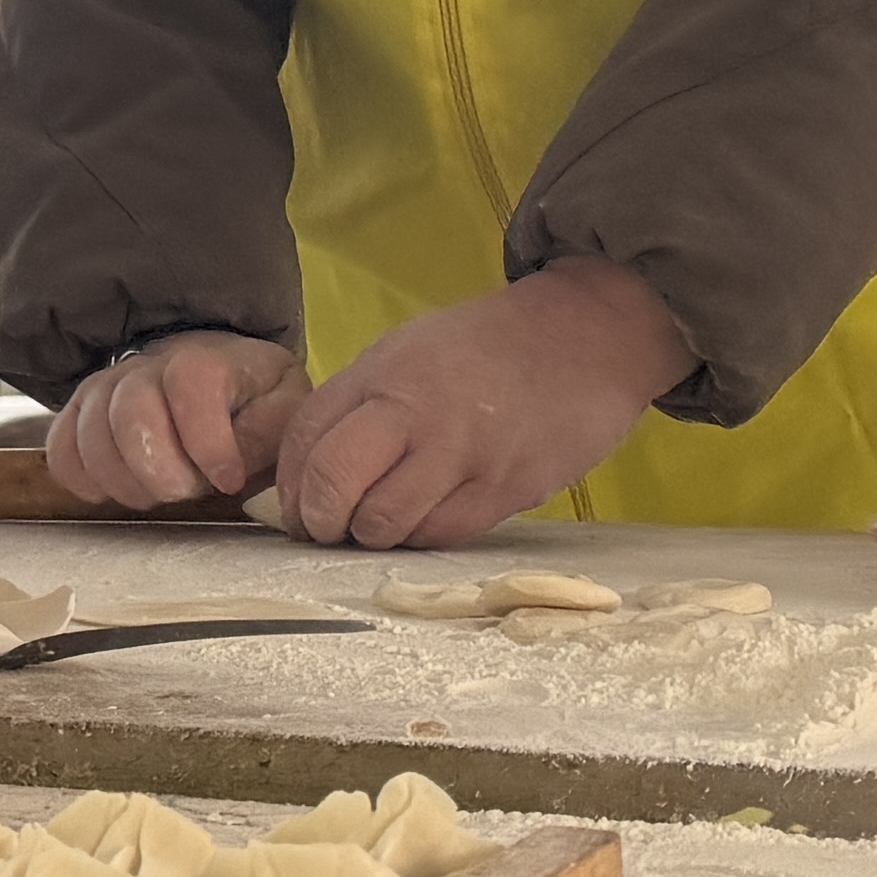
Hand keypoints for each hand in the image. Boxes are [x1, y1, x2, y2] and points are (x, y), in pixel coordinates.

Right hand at [49, 330, 304, 507]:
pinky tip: (114, 491)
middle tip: (186, 491)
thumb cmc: (252, 401)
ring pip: (90, 434)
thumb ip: (267, 433)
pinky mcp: (81, 414)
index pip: (191, 384)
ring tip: (156, 494)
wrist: (214, 375)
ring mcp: (108, 387)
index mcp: (207, 359)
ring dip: (123, 481)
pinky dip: (82, 478)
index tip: (229, 481)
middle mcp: (149, 366)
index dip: (208, 442)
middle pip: (130, 412)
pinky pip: (61, 448)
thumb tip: (229, 470)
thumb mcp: (282, 408)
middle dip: (159, 471)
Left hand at [279, 259, 692, 551]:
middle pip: (334, 485)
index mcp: (385, 372)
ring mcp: (462, 455)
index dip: (291, 485)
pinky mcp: (504, 491)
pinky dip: (420, 538)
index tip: (297, 506)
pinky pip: (439, 536)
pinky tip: (427, 519)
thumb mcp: (410, 351)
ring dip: (371, 536)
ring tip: (380, 523)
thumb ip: (361, 403)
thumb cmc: (489, 346)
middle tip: (329, 526)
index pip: (307, 438)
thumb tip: (313, 469)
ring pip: (384, 525)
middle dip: (319, 520)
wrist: (585, 338)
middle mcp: (416, 412)